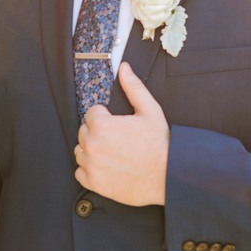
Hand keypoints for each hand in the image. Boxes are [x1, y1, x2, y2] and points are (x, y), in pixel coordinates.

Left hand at [75, 62, 167, 205]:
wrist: (170, 177)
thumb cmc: (161, 145)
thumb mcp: (150, 111)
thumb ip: (133, 87)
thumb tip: (123, 68)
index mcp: (102, 126)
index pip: (91, 113)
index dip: (106, 117)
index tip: (118, 125)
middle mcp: (92, 146)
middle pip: (84, 131)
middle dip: (98, 132)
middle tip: (119, 139)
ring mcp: (91, 166)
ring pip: (80, 150)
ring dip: (92, 150)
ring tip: (114, 152)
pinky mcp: (93, 183)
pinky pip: (80, 172)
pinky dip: (90, 170)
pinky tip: (107, 166)